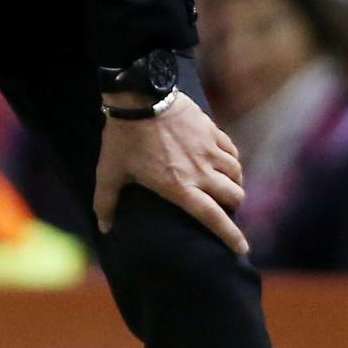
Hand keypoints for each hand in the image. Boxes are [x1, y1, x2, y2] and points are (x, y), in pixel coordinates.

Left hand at [93, 91, 247, 254]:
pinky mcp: (212, 130)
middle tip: (225, 210)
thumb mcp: (109, 172)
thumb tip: (104, 228)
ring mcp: (209, 149)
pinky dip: (232, 160)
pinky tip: (225, 162)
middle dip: (234, 207)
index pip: (213, 217)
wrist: (139, 98)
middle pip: (234, 196)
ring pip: (237, 173)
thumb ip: (106, 202)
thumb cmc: (123, 138)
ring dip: (235, 183)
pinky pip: (232, 150)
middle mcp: (201, 171)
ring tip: (226, 187)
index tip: (242, 249)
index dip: (230, 236)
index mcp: (179, 187)